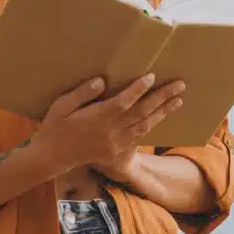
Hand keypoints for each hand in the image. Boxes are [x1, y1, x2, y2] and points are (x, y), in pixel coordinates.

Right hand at [31, 73, 184, 174]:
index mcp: (96, 118)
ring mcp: (115, 142)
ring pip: (145, 125)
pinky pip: (140, 136)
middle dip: (162, 98)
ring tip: (178, 99)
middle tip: (179, 84)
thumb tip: (101, 80)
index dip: (138, 90)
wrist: (54, 156)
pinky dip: (153, 125)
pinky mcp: (117, 149)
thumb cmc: (55, 126)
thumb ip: (81, 93)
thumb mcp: (61, 106)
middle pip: (141, 113)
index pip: (122, 102)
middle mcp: (110, 131)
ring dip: (163, 112)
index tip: (152, 76)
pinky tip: (162, 115)